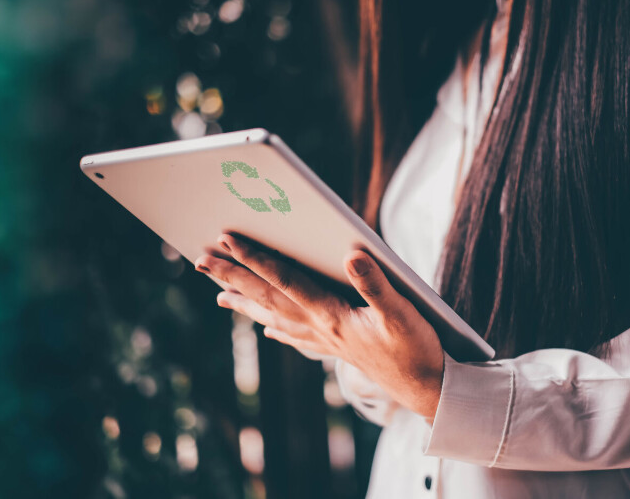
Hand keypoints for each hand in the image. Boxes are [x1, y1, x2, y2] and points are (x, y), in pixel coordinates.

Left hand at [194, 233, 444, 418]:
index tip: (227, 239)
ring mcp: (325, 341)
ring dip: (245, 301)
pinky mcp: (335, 348)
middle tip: (201, 260)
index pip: (285, 280)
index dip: (255, 259)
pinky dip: (275, 327)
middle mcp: (320, 328)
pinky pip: (294, 335)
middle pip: (267, 298)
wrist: (428, 389)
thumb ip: (377, 284)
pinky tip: (265, 326)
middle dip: (233, 277)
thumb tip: (351, 254)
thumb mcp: (403, 313)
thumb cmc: (418, 350)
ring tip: (218, 292)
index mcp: (332, 315)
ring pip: (274, 316)